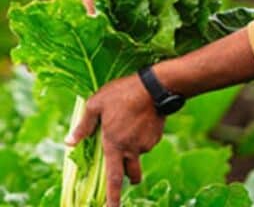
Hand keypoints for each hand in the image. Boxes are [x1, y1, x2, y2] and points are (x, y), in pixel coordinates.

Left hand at [66, 73, 165, 206]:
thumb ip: (83, 126)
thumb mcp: (96, 104)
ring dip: (133, 149)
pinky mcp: (156, 136)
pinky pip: (146, 142)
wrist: (155, 86)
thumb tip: (69, 142)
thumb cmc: (122, 93)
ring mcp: (146, 143)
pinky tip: (140, 120)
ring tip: (130, 125)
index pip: (113, 178)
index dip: (112, 197)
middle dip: (130, 179)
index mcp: (114, 144)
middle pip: (131, 174)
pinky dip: (142, 136)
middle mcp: (131, 149)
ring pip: (138, 153)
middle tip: (129, 178)